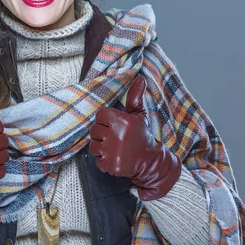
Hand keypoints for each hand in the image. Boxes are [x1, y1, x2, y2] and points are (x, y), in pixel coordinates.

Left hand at [89, 76, 181, 200]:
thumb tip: (140, 78)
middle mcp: (116, 136)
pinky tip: (115, 158)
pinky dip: (104, 161)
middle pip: (94, 130)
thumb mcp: (139, 116)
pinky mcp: (111, 165)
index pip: (100, 115)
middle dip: (102, 134)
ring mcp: (112, 152)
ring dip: (102, 148)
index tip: (114, 125)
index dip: (105, 120)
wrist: (150, 162)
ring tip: (114, 148)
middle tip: (115, 138)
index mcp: (121, 121)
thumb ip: (134, 97)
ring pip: (93, 146)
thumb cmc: (141, 136)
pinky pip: (97, 161)